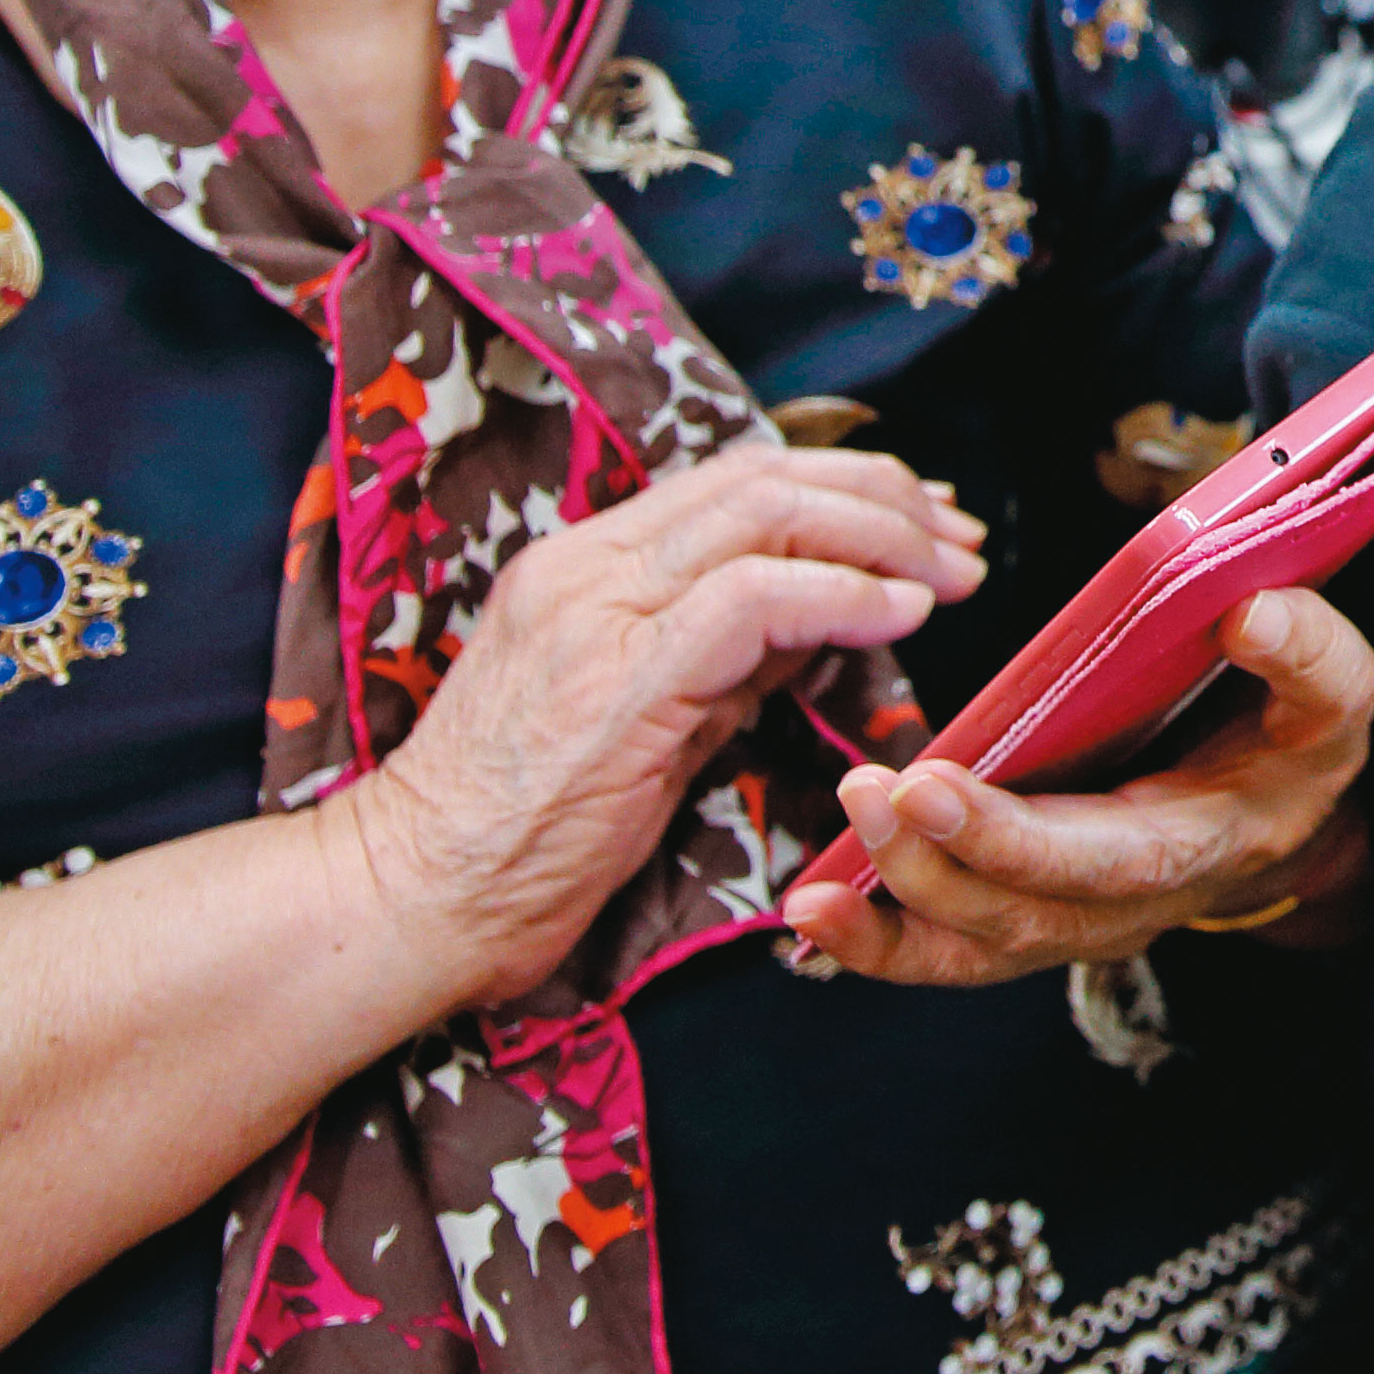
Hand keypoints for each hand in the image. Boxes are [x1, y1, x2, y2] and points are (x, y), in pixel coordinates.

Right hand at [333, 443, 983, 1010]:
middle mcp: (586, 566)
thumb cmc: (518, 832)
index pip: (734, 482)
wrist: (411, 897)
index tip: (923, 523)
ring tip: (950, 573)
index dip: (843, 488)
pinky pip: (754, 599)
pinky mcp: (619, 677)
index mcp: (583, 566)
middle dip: (882, 495)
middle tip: (962, 537)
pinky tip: (898, 617)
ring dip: (881, 535)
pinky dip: (844, 596)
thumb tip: (820, 623)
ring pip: (764, 513)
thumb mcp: (642, 720)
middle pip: (762, 476)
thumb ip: (722, 660)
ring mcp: (595, 612)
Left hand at [783, 585, 1373, 983]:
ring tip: (823, 866)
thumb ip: (1312, 656)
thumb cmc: (1298, 739)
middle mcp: (1130, 905)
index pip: (1102, 861)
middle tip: (868, 793)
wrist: (1284, 812)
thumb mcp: (1337, 695)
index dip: (1013, 837)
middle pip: (1022, 916)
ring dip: (894, 908)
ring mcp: (1074, 920)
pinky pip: (948, 950)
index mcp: (1201, 845)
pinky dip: (879, 943)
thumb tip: (1254, 611)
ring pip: (975, 945)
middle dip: (935, 866)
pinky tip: (815, 911)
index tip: (932, 781)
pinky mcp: (1026, 913)